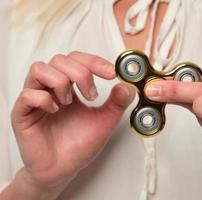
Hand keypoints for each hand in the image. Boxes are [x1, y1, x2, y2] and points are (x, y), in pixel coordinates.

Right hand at [11, 52, 134, 186]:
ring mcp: (36, 100)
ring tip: (70, 103)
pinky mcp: (22, 114)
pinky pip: (27, 94)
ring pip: (39, 68)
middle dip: (80, 73)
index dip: (94, 61)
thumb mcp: (104, 121)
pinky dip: (44, 99)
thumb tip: (127, 86)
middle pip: (60, 60)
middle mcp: (52, 89)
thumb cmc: (79, 146)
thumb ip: (116, 103)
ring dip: (61, 82)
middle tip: (92, 95)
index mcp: (70, 88)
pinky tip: (55, 111)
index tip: (111, 73)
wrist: (63, 170)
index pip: (77, 60)